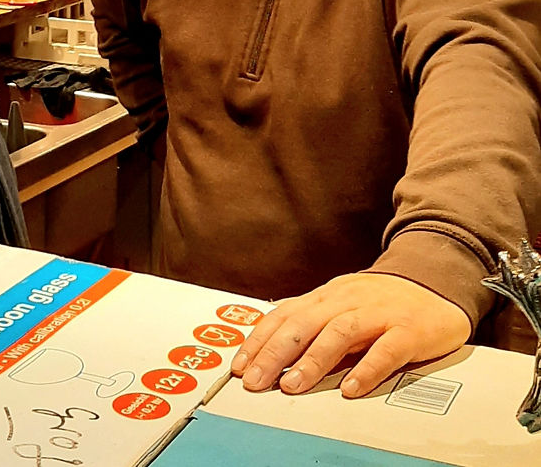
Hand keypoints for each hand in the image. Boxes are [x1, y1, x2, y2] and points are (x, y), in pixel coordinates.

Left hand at [230, 272, 470, 397]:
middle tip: (255, 381)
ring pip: (338, 334)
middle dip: (275, 353)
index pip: (285, 315)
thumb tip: (270, 346)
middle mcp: (346, 300)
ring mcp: (377, 313)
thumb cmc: (382, 302)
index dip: (260, 339)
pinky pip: (385, 350)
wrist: (434, 285)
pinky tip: (350, 389)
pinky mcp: (408, 330)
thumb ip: (312, 322)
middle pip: (303, 324)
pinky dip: (366, 370)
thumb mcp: (341, 305)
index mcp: (326, 296)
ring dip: (312, 361)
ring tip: (292, 386)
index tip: (241, 365)